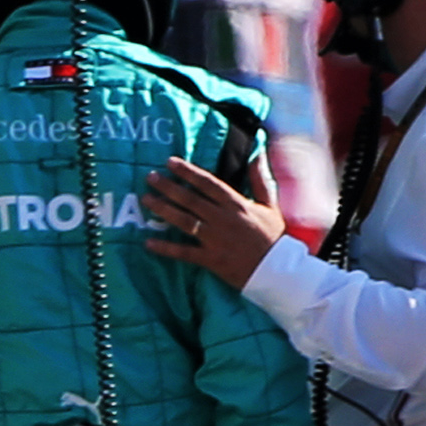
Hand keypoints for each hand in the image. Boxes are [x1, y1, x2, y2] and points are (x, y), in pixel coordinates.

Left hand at [144, 157, 284, 288]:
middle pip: (191, 199)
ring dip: (163, 209)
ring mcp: (216, 239)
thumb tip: (257, 155)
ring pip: (184, 221)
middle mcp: (223, 218)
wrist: (279, 270)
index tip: (170, 162)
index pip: (208, 183)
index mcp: (237, 204)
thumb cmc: (274, 237)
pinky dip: (166, 248)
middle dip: (168, 187)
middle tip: (150, 177)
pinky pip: (184, 252)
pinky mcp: (211, 259)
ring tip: (146, 199)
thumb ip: (260, 180)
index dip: (188, 171)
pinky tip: (148, 243)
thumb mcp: (270, 206)